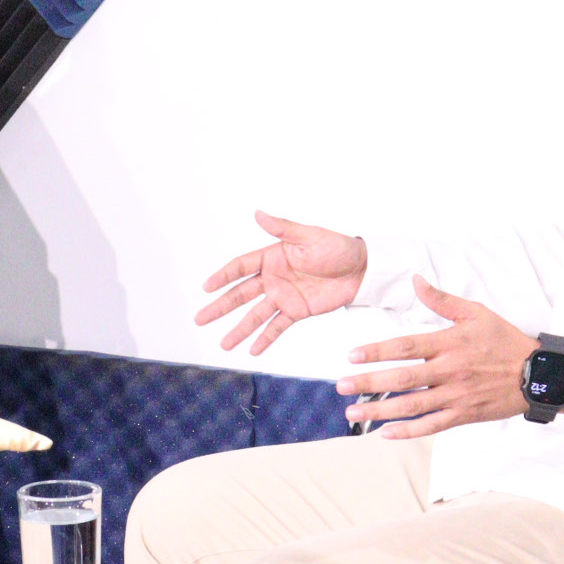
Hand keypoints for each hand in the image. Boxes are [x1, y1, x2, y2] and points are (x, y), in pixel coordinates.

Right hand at [196, 210, 367, 354]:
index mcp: (273, 256)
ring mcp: (284, 296)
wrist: (362, 269)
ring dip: (239, 329)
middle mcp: (273, 278)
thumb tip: (258, 213)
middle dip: (220, 307)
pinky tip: (252, 350)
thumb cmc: (337, 248)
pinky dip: (265, 338)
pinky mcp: (298, 312)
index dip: (223, 277)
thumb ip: (282, 228)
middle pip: (241, 294)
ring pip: (255, 315)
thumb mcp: (309, 236)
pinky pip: (277, 326)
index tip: (207, 287)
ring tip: (224, 344)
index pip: (241, 267)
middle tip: (200, 318)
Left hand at [337, 277, 539, 438]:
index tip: (352, 356)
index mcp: (450, 343)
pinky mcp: (464, 414)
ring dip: (380, 410)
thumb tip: (416, 279)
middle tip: (341, 386)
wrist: (537, 374)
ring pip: (413, 405)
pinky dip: (409, 431)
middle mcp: (450, 370)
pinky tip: (385, 433)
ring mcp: (456, 395)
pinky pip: (432, 425)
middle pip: (403, 378)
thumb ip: (442, 299)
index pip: (406, 347)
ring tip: (352, 412)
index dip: (377, 351)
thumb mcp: (476, 313)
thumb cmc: (504, 340)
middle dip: (369, 383)